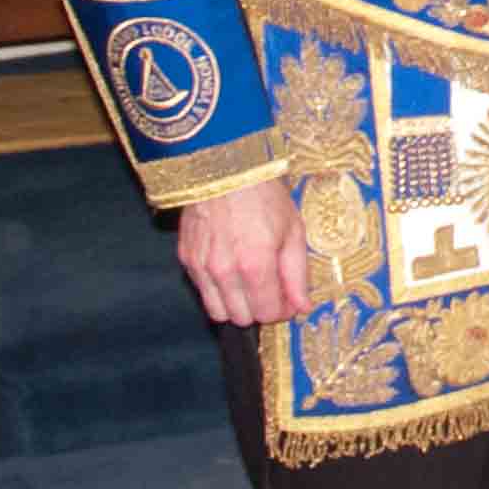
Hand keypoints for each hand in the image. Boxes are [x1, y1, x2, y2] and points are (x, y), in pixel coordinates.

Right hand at [176, 181, 309, 327]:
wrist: (226, 170)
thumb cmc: (265, 197)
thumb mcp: (294, 231)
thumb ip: (297, 274)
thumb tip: (302, 306)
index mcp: (255, 264)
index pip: (268, 314)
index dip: (282, 311)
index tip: (289, 300)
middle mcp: (224, 271)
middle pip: (242, 318)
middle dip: (261, 309)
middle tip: (271, 290)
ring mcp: (201, 267)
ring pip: (218, 312)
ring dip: (237, 305)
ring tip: (251, 283)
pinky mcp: (186, 260)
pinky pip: (202, 292)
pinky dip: (219, 291)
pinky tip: (232, 271)